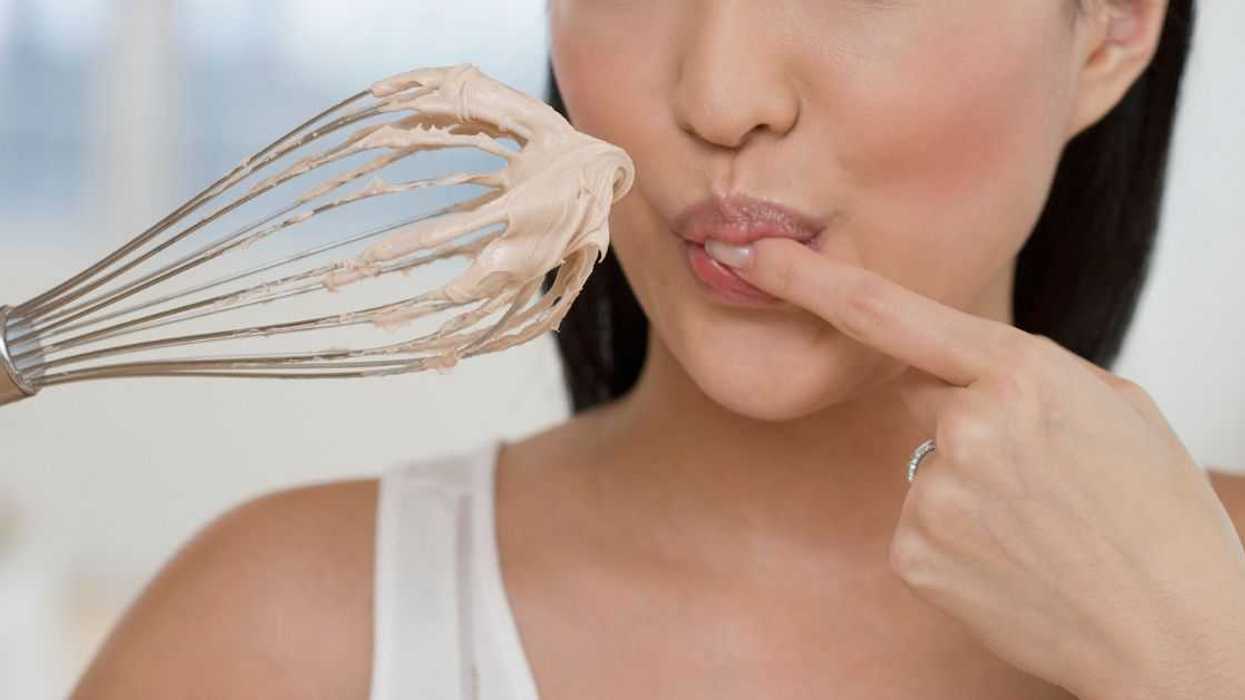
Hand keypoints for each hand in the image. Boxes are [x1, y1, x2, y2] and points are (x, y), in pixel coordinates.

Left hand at [708, 238, 1244, 698]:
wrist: (1174, 628)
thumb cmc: (1155, 513)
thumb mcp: (1110, 405)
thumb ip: (1017, 373)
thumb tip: (942, 373)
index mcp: (1020, 371)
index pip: (884, 312)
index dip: (808, 279)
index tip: (752, 256)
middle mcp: (965, 425)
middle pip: (926, 405)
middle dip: (971, 430)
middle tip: (1045, 481)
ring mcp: (933, 493)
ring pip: (926, 471)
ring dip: (970, 493)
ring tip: (1041, 529)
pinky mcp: (914, 553)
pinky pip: (918, 526)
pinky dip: (956, 541)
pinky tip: (1010, 561)